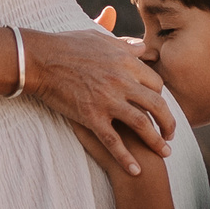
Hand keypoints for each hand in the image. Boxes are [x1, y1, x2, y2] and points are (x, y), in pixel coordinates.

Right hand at [21, 23, 175, 175]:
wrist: (39, 59)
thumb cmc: (66, 45)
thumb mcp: (99, 38)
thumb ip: (123, 45)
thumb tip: (141, 48)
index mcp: (125, 62)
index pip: (156, 84)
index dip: (161, 97)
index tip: (159, 107)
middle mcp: (121, 82)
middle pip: (157, 105)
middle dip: (169, 122)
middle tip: (170, 135)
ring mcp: (107, 100)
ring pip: (142, 124)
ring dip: (157, 141)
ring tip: (164, 153)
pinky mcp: (91, 116)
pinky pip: (113, 141)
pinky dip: (126, 158)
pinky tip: (135, 170)